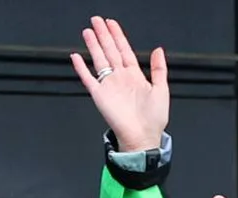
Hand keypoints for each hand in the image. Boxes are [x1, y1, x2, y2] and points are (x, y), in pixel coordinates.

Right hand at [70, 14, 168, 154]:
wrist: (142, 138)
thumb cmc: (153, 119)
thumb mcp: (161, 90)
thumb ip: (159, 69)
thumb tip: (158, 49)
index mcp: (135, 75)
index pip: (124, 50)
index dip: (118, 36)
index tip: (111, 23)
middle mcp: (120, 78)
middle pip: (110, 50)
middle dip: (103, 35)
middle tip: (96, 20)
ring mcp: (109, 85)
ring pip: (99, 60)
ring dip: (93, 46)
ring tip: (88, 31)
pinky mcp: (99, 96)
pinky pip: (88, 79)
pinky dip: (81, 68)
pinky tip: (76, 57)